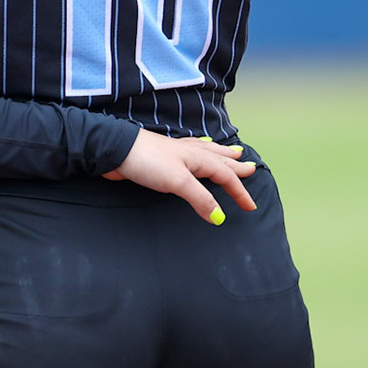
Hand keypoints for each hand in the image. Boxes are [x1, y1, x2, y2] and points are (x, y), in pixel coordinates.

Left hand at [102, 132, 257, 223]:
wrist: (116, 150)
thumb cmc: (148, 161)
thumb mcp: (178, 182)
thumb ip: (200, 198)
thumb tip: (220, 217)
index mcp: (197, 157)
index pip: (225, 175)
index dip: (239, 191)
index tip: (251, 206)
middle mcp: (190, 152)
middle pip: (219, 159)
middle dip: (236, 166)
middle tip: (251, 168)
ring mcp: (176, 153)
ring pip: (206, 153)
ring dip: (222, 155)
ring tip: (233, 153)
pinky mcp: (163, 158)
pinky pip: (191, 153)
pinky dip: (201, 152)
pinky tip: (196, 150)